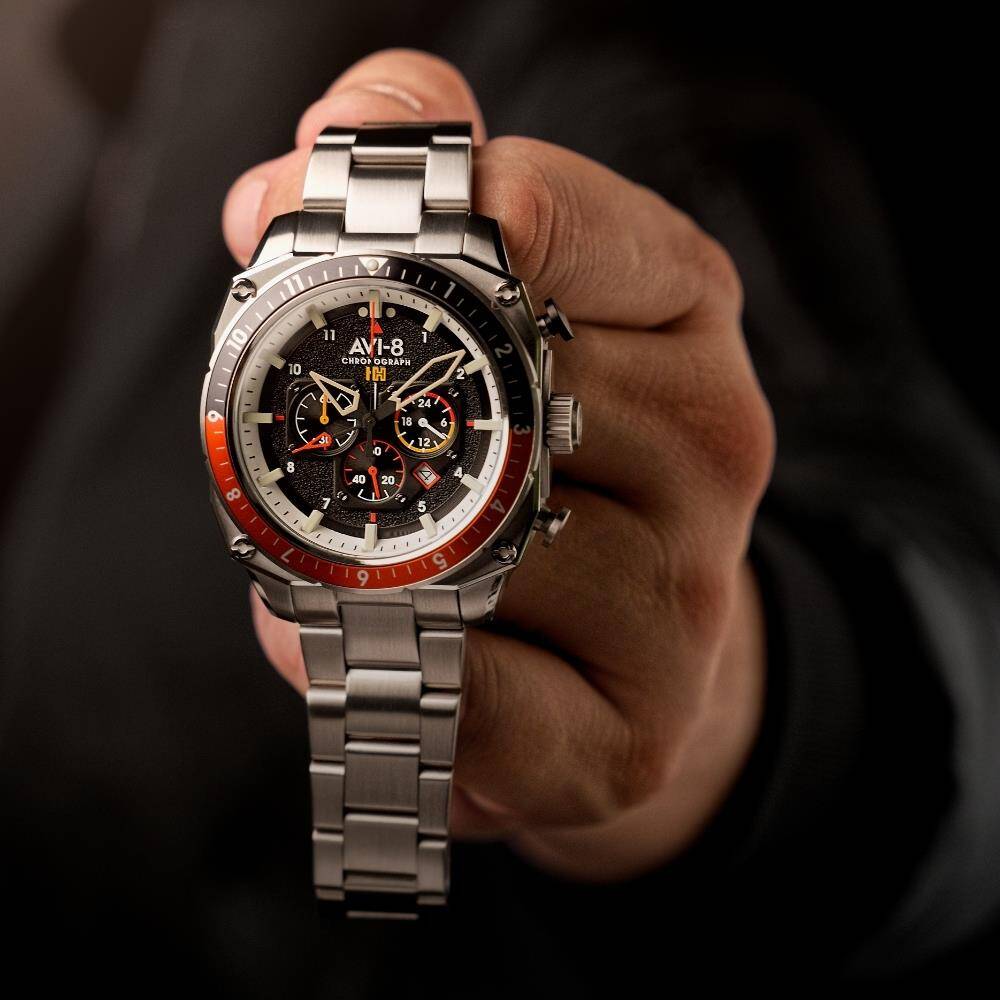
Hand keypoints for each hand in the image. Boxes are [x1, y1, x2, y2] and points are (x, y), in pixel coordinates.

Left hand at [223, 50, 773, 880]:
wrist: (616, 654)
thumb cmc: (537, 462)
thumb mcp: (502, 299)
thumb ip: (405, 198)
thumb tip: (279, 189)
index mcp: (681, 307)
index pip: (541, 218)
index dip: (411, 233)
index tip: (335, 254)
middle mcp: (713, 440)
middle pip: (491, 395)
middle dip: (379, 423)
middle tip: (344, 449)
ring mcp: (687, 599)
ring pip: (472, 551)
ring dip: (369, 559)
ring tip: (375, 567)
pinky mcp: (633, 735)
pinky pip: (468, 697)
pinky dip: (387, 672)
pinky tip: (401, 652)